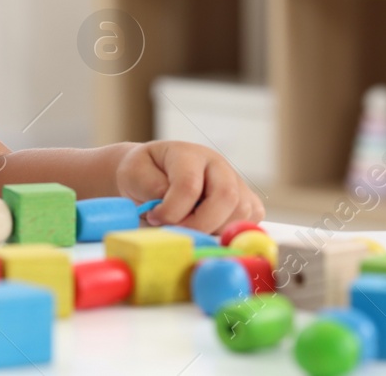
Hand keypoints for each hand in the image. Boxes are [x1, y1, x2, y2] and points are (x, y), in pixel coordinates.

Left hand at [115, 141, 263, 233]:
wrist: (152, 173)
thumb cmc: (144, 173)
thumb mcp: (134, 173)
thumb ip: (151, 188)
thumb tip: (171, 208)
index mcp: (189, 154)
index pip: (189, 185)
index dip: (172, 210)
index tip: (155, 218)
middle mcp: (217, 165)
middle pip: (226, 197)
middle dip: (200, 224)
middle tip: (177, 231)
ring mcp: (235, 182)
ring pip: (241, 212)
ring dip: (214, 230)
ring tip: (188, 227)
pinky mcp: (246, 201)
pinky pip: (250, 220)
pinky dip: (231, 231)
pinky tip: (207, 229)